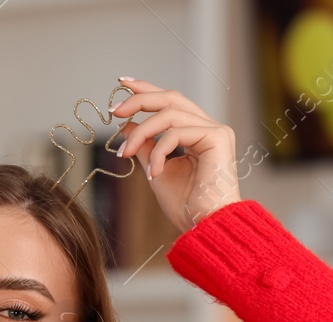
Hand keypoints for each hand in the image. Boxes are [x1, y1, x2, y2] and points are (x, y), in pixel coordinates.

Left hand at [110, 79, 239, 232]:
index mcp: (197, 132)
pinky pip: (177, 133)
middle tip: (114, 112)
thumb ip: (145, 146)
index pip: (170, 102)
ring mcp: (216, 130)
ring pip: (170, 114)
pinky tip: (154, 173)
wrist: (205, 227)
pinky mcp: (218, 137)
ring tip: (126, 153)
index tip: (121, 83)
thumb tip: (126, 125)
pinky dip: (158, 151)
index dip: (146, 89)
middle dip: (139, 100)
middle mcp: (209, 127)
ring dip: (141, 132)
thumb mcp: (156, 169)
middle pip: (171, 98)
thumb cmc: (186, 206)